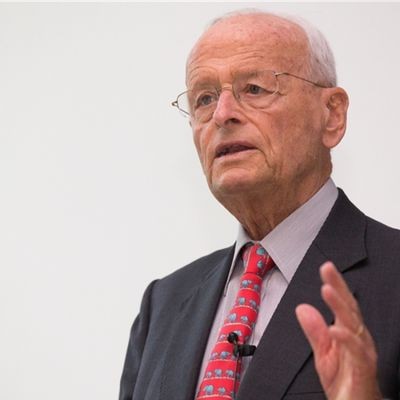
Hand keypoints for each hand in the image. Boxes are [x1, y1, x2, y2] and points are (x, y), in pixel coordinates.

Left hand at [295, 261, 381, 399]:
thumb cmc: (344, 381)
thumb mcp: (323, 352)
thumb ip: (314, 330)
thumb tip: (303, 308)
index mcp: (348, 332)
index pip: (342, 304)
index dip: (335, 284)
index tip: (326, 268)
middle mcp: (357, 338)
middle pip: (349, 308)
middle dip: (339, 287)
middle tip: (328, 270)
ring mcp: (362, 352)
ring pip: (353, 325)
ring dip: (340, 307)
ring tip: (328, 291)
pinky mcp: (363, 370)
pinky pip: (357, 352)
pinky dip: (346, 339)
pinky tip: (335, 328)